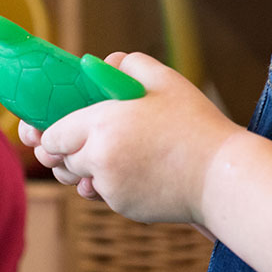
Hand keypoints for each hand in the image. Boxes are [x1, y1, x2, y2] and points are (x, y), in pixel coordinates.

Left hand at [18, 51, 239, 224]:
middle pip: (59, 160)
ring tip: (103, 156)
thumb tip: (105, 63)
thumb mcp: (164, 80)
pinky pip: (104, 195)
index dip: (49, 132)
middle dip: (63, 152)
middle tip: (75, 141)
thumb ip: (128, 65)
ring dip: (83, 170)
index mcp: (102, 124)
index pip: (52, 134)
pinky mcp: (125, 208)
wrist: (222, 176)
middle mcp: (99, 159)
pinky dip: (109, 185)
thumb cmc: (194, 124)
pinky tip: (130, 170)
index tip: (49, 127)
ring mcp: (111, 188)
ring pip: (79, 180)